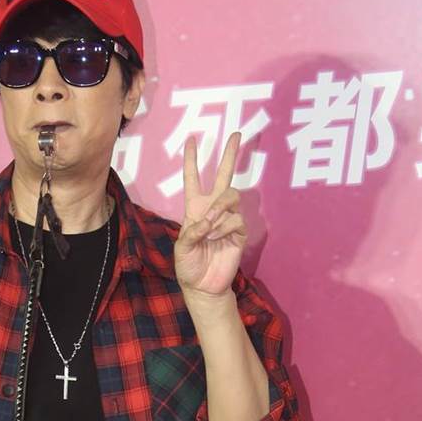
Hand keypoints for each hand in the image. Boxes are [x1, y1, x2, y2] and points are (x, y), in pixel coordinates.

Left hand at [174, 131, 246, 297]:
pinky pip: (236, 219)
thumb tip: (208, 221)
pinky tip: (216, 237)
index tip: (192, 140)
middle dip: (229, 155)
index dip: (192, 160)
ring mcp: (228, 219)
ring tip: (210, 226)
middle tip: (235, 135)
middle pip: (223, 176)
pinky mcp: (240, 232)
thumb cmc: (188, 265)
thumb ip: (192, 233)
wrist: (203, 285)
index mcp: (194, 208)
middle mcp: (212, 209)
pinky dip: (224, 226)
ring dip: (219, 208)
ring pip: (231, 196)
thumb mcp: (181, 248)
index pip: (193, 179)